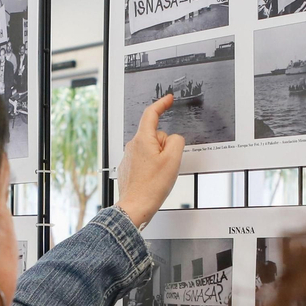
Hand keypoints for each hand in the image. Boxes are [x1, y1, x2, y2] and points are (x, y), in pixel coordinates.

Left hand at [116, 94, 183, 228]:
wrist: (135, 206)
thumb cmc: (151, 187)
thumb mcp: (173, 160)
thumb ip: (176, 141)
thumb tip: (173, 139)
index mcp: (142, 139)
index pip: (151, 113)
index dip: (161, 104)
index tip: (168, 99)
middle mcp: (132, 145)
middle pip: (155, 135)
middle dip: (165, 145)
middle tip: (167, 164)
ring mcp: (129, 156)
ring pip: (152, 149)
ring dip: (159, 158)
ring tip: (159, 175)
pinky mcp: (129, 167)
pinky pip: (145, 160)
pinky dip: (152, 167)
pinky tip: (153, 179)